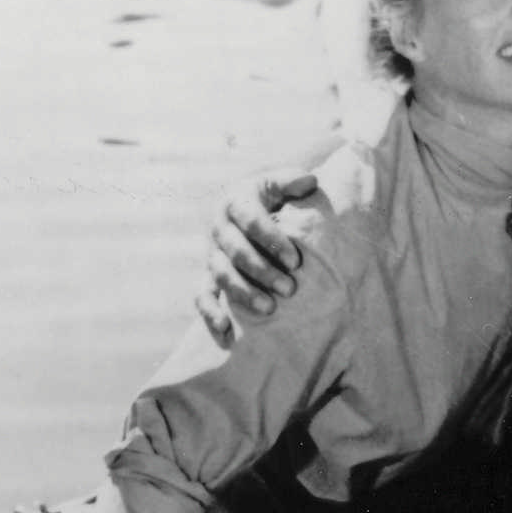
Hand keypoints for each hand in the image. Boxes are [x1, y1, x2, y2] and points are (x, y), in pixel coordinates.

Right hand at [198, 169, 319, 343]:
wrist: (247, 208)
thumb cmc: (270, 196)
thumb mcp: (277, 182)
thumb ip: (291, 180)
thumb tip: (310, 181)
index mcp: (236, 202)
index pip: (252, 222)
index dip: (273, 241)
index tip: (296, 261)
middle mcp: (219, 228)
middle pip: (236, 253)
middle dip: (263, 272)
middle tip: (290, 289)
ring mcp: (211, 253)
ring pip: (221, 276)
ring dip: (243, 293)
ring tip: (270, 309)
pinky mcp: (208, 274)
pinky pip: (202, 296)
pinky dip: (210, 313)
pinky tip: (225, 331)